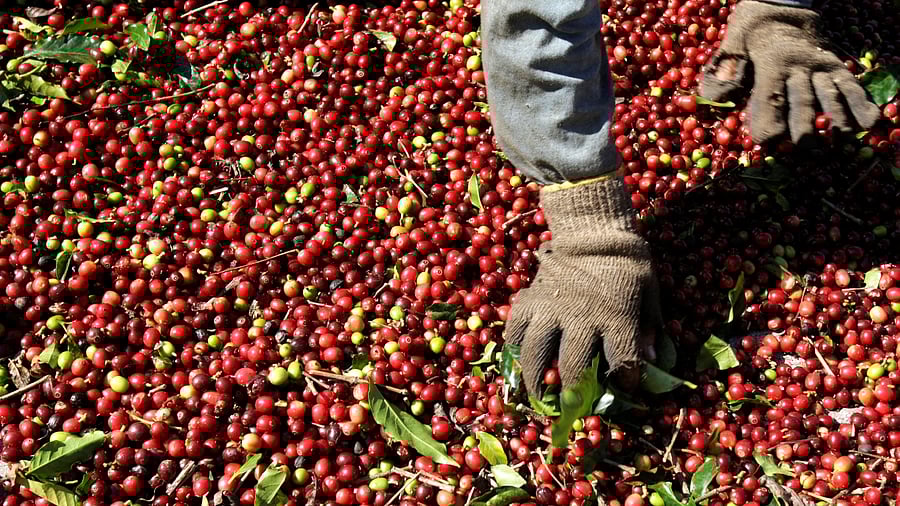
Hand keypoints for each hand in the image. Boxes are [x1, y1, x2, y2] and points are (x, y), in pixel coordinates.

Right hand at [504, 177, 661, 394]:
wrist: (592, 230)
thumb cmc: (627, 262)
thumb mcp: (650, 291)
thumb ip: (652, 327)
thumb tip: (656, 362)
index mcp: (616, 317)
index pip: (623, 363)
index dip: (626, 382)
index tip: (625, 388)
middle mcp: (581, 318)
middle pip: (575, 368)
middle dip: (577, 393)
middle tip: (575, 405)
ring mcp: (551, 309)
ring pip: (537, 355)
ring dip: (536, 380)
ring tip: (539, 396)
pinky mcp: (530, 300)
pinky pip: (516, 330)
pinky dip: (515, 348)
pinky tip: (520, 359)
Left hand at [700, 1, 879, 144]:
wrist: (781, 8)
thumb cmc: (750, 33)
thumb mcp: (731, 44)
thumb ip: (725, 70)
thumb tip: (715, 98)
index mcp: (771, 63)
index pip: (770, 98)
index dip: (768, 122)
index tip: (767, 141)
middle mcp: (799, 65)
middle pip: (803, 102)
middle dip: (804, 128)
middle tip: (805, 149)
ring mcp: (820, 66)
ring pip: (830, 95)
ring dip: (837, 120)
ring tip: (838, 141)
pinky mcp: (835, 65)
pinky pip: (851, 84)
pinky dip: (860, 103)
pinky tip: (867, 123)